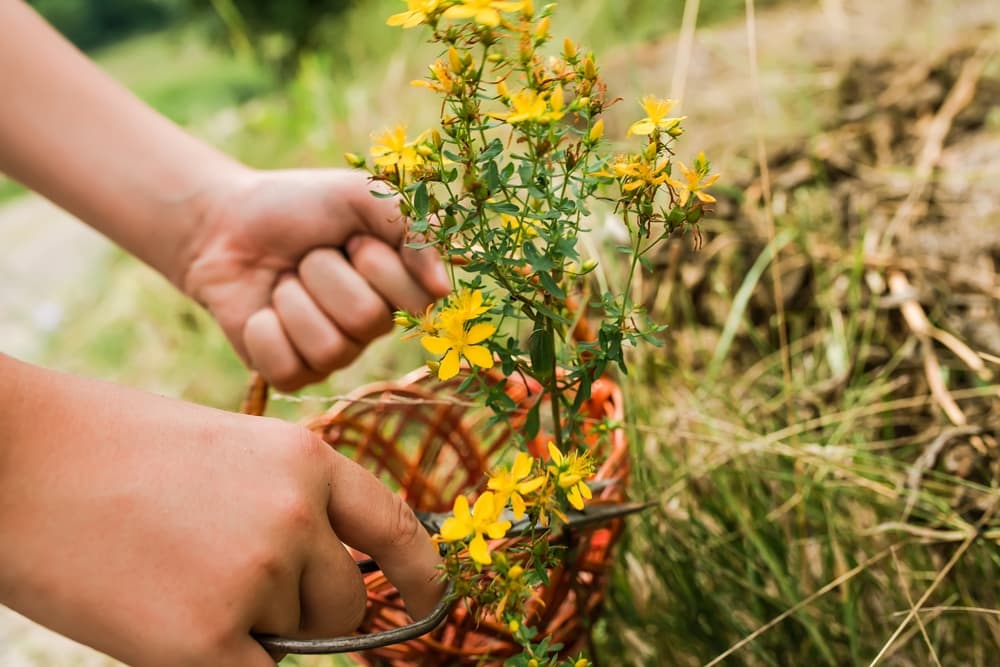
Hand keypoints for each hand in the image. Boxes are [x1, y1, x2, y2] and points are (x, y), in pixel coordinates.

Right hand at [0, 358, 443, 666]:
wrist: (19, 460)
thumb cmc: (117, 455)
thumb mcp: (229, 454)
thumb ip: (292, 507)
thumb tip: (328, 578)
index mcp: (307, 459)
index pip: (394, 528)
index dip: (420, 573)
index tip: (431, 600)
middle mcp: (297, 515)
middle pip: (344, 603)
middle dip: (308, 613)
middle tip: (228, 584)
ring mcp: (256, 577)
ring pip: (296, 642)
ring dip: (256, 632)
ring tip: (180, 580)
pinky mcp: (204, 639)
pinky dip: (232, 664)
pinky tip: (182, 629)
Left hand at [181, 168, 450, 389]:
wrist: (225, 222)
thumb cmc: (300, 206)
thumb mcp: (361, 195)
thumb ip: (412, 226)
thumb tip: (442, 290)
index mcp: (399, 288)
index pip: (418, 300)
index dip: (377, 262)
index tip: (351, 238)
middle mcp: (372, 328)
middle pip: (368, 321)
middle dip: (325, 273)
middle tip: (309, 256)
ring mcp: (334, 355)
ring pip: (330, 349)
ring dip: (293, 299)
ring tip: (283, 280)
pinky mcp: (291, 374)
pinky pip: (289, 370)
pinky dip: (265, 331)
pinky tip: (262, 311)